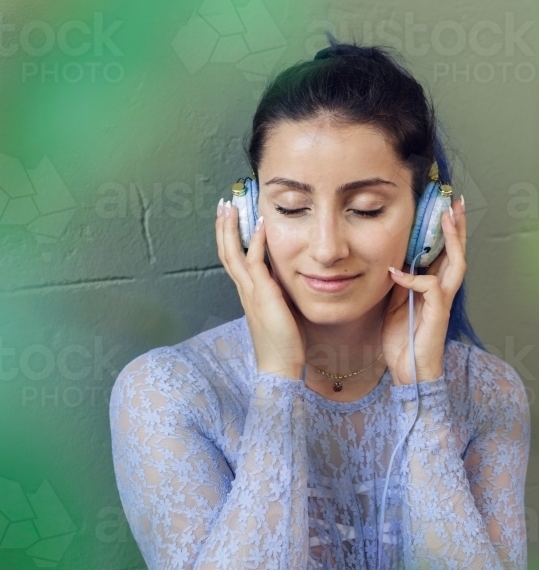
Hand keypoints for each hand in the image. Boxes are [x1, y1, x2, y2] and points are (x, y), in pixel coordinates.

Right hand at [215, 201, 305, 379]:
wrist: (279, 365)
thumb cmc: (283, 342)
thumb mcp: (278, 310)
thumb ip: (277, 292)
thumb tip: (285, 277)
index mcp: (247, 293)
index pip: (233, 259)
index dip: (228, 238)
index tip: (228, 217)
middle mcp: (245, 290)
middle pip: (226, 252)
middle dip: (223, 227)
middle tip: (222, 203)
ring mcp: (251, 292)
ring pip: (234, 254)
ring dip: (231, 228)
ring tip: (230, 206)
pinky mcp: (264, 295)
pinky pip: (255, 263)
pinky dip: (257, 242)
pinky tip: (260, 225)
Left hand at [382, 197, 466, 384]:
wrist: (409, 371)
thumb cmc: (404, 339)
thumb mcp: (395, 303)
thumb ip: (400, 282)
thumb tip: (396, 261)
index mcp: (433, 285)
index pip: (443, 252)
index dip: (444, 230)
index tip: (443, 206)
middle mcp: (443, 290)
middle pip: (457, 251)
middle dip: (458, 226)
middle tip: (457, 202)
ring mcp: (443, 301)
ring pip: (456, 263)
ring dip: (452, 239)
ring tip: (448, 216)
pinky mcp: (438, 312)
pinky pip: (430, 287)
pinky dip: (413, 277)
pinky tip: (397, 272)